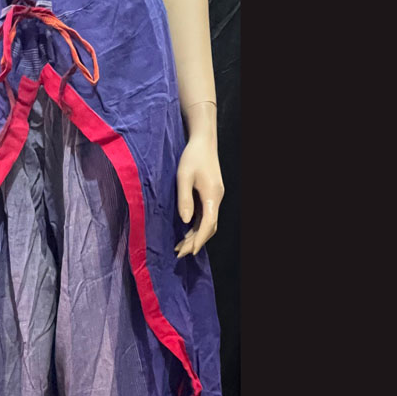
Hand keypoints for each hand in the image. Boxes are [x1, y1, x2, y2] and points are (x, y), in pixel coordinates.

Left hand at [174, 135, 224, 257]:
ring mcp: (215, 197)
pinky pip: (205, 215)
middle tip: (179, 254)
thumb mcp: (184, 177)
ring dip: (195, 236)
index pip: (208, 224)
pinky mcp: (211, 195)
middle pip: (209, 227)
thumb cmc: (192, 157)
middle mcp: (217, 199)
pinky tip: (186, 233)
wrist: (203, 142)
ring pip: (207, 222)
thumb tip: (185, 222)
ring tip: (180, 247)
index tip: (188, 252)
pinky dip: (196, 226)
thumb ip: (184, 199)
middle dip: (196, 242)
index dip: (198, 240)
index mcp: (212, 196)